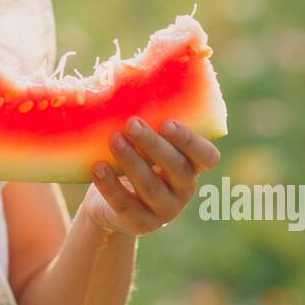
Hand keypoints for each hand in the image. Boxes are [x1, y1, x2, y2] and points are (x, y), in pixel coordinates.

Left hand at [78, 117, 220, 235]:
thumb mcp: (143, 146)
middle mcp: (183, 190)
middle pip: (177, 168)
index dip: (191, 141)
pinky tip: (98, 168)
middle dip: (154, 145)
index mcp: (191, 167)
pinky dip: (110, 185)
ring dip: (131, 161)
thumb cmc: (132, 162)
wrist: (109, 205)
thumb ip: (147, 124)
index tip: (168, 123)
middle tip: (132, 123)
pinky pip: (125, 204)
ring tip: (114, 139)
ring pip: (151, 186)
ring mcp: (163, 211)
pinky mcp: (140, 224)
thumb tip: (127, 81)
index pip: (207, 157)